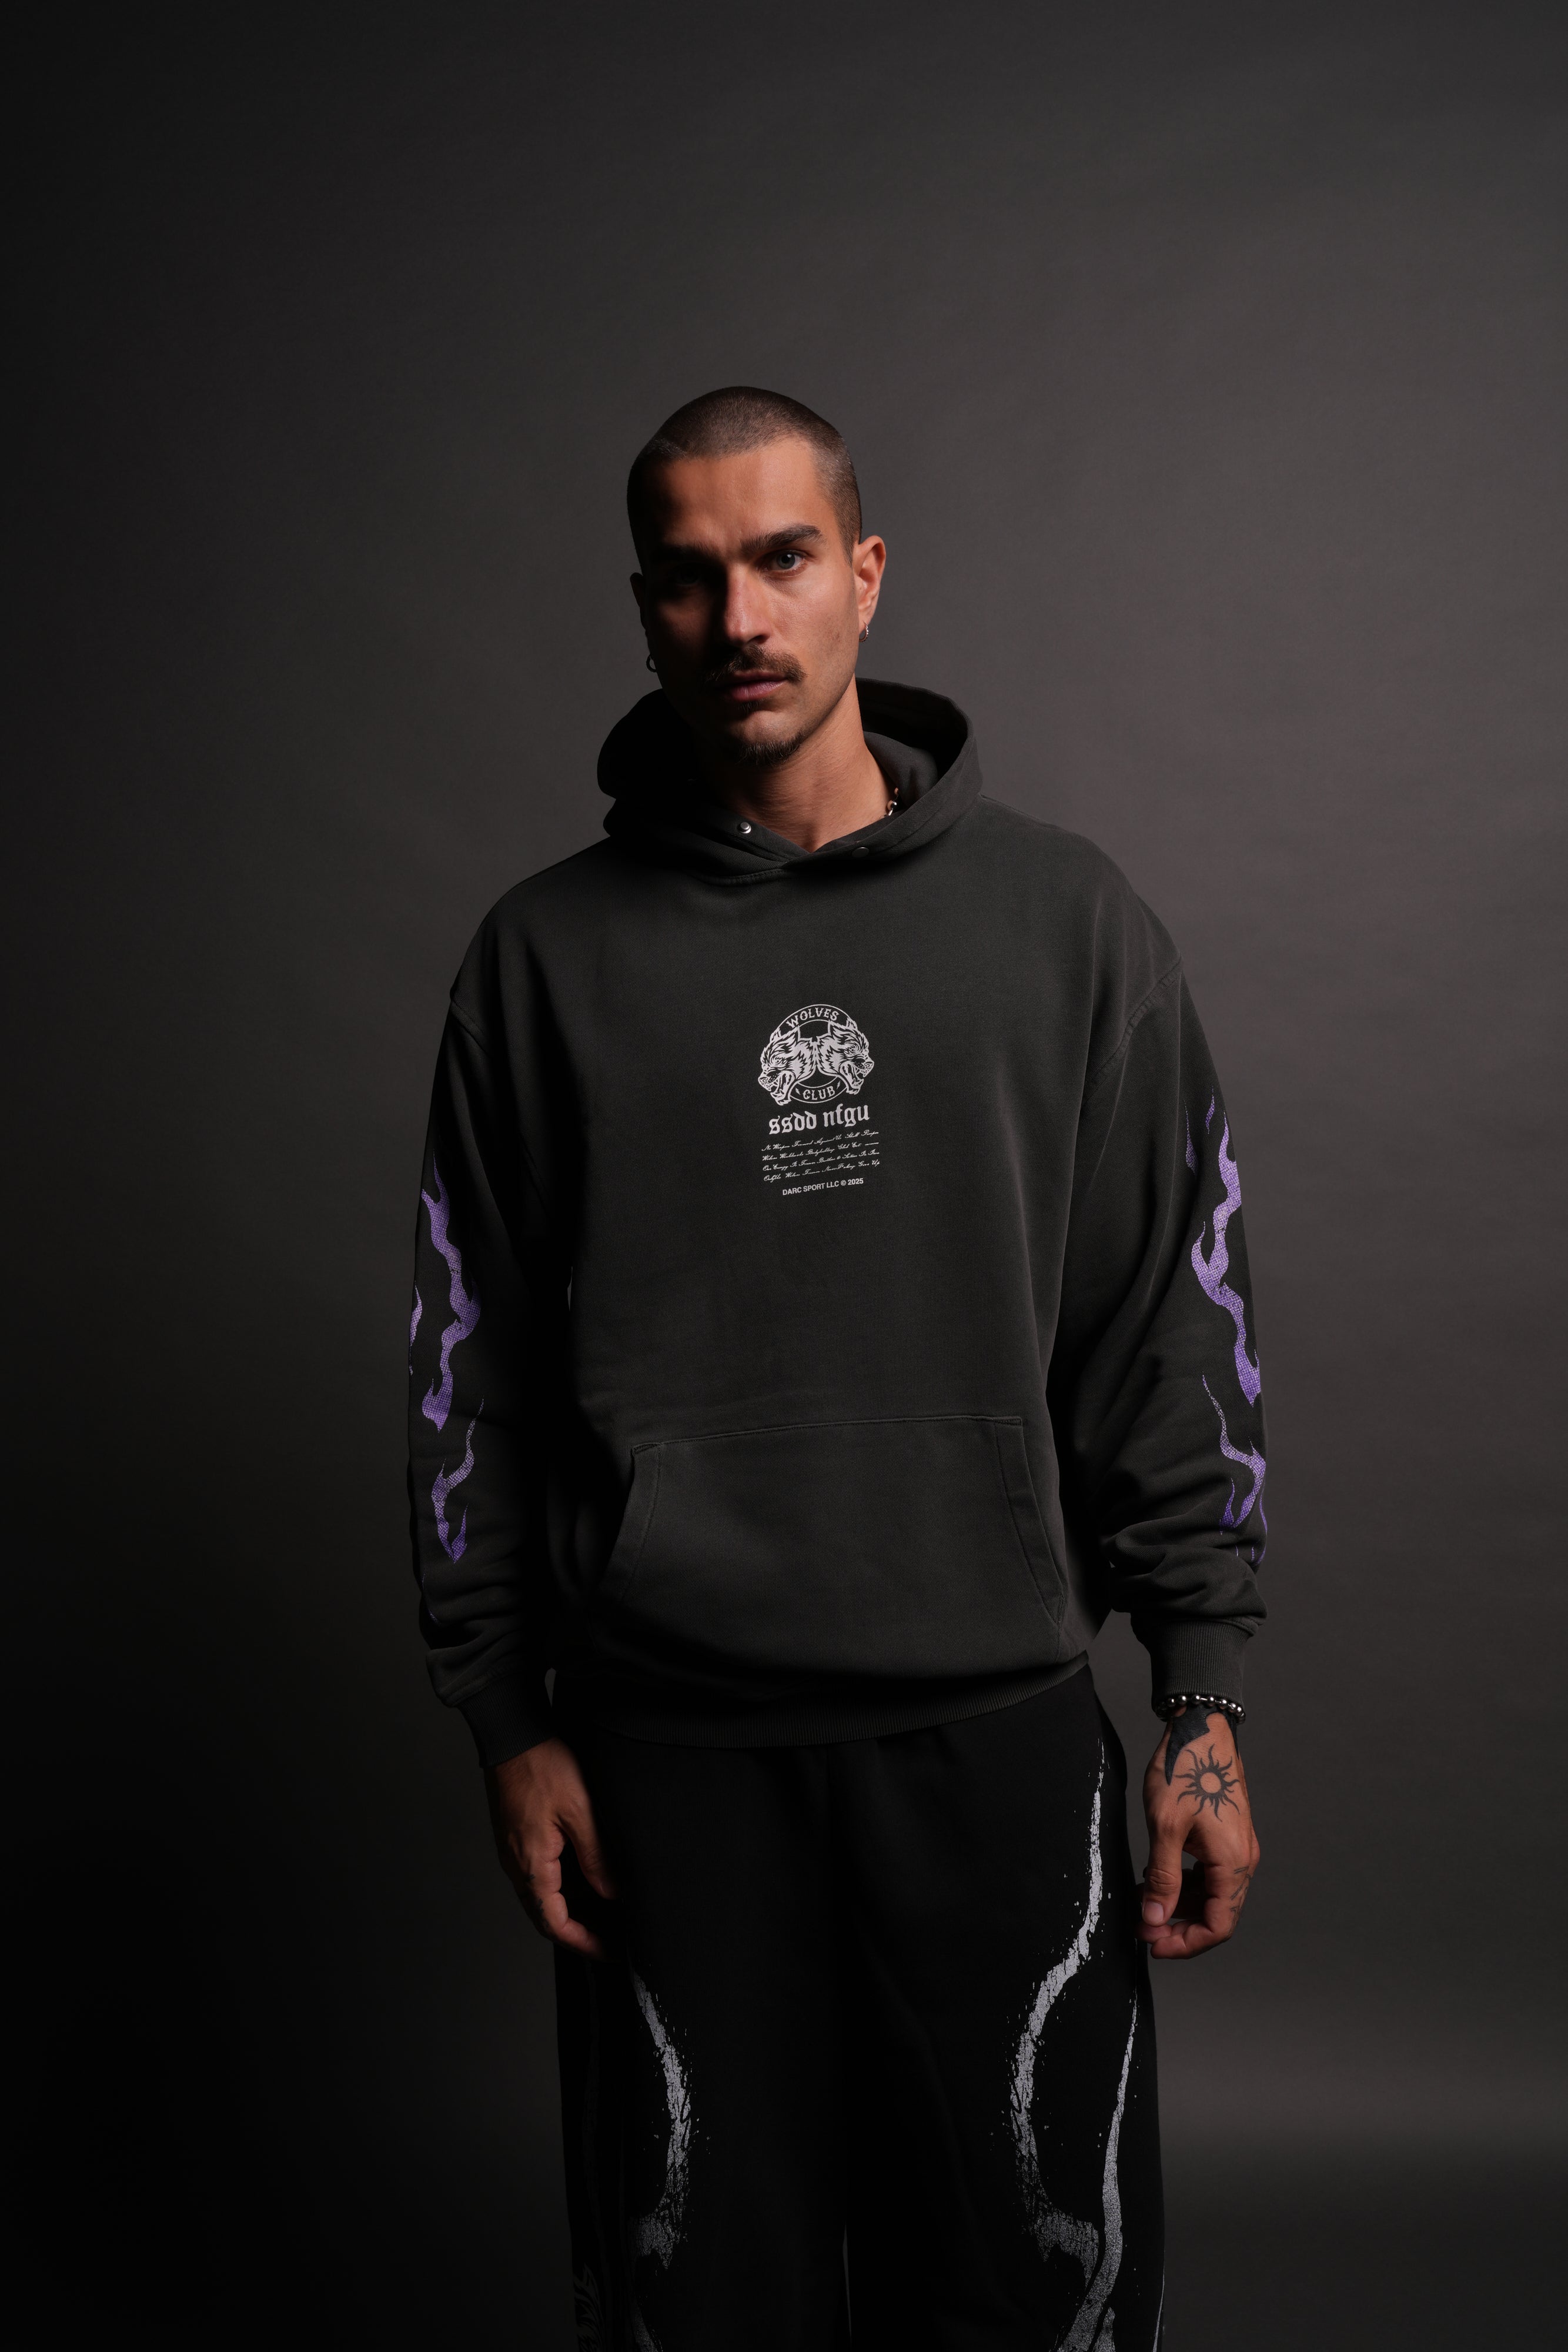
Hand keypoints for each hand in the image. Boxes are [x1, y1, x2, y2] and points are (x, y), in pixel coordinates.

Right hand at [485, 1736, 616, 1958]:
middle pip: (544, 1916)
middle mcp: (516, 1864)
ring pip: (540, 1897)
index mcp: (532, 1864)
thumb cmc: (543, 1766)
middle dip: (576, 1934)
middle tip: (608, 1941)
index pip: (554, 1923)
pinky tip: (580, 1882)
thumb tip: (611, 1893)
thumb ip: (596, 1856)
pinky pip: (537, 1877)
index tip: (607, 1952)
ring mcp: (513, 1851)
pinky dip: (559, 1891)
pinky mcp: (515, 1837)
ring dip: (567, 1913)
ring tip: (599, 1917)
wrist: (512, 1735)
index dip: (582, 1942)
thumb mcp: (580, 1810)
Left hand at [1138, 1708, 1259, 1959]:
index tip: (1152, 1943)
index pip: (1218, 1926)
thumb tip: (1154, 1918)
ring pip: (1210, 1894)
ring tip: (1142, 1901)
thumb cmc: (1186, 1770)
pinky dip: (1183, 1881)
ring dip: (1178, 1904)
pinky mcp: (1225, 1835)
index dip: (1185, 1944)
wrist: (1201, 1727)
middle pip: (1216, 1914)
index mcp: (1233, 1863)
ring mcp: (1235, 1847)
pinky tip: (1155, 1875)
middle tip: (1142, 1927)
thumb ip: (1162, 1877)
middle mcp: (1242, 1860)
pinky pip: (1208, 1873)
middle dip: (1178, 1927)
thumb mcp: (1165, 1827)